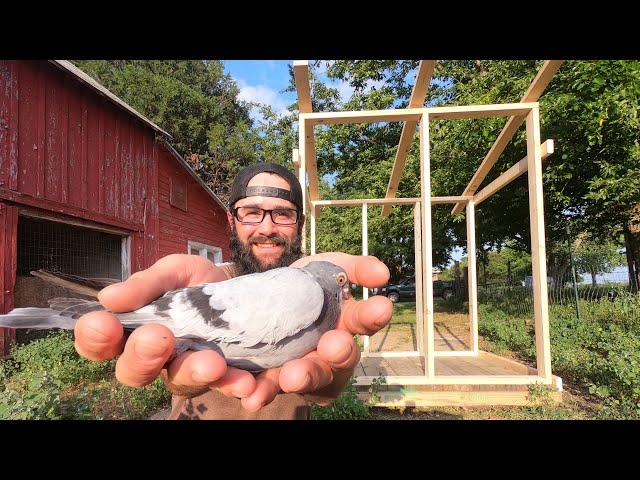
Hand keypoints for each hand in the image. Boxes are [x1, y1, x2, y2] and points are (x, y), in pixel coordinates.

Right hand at [73, 254, 257, 399]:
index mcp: (134, 331)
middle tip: (159, 338)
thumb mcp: (173, 271)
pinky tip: (248, 383)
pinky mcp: (226, 376)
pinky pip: (229, 387)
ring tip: (214, 364)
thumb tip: (108, 297)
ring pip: (184, 382)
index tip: (103, 323)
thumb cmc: (195, 281)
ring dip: (197, 373)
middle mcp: (158, 357)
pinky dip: (238, 386)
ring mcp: (191, 370)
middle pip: (136, 371)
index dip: (95, 339)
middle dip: (144, 357)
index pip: (102, 344)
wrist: (242, 285)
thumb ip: (146, 284)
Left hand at [237, 252, 392, 411]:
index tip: (381, 306)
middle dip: (339, 353)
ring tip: (292, 377)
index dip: (373, 315)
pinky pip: (270, 390)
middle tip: (333, 346)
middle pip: (341, 358)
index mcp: (347, 321)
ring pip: (309, 379)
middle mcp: (332, 352)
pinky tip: (252, 396)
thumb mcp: (333, 267)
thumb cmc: (309, 284)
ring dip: (303, 378)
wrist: (266, 301)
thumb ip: (357, 269)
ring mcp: (306, 368)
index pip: (365, 319)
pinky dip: (261, 393)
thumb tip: (382, 273)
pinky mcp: (276, 381)